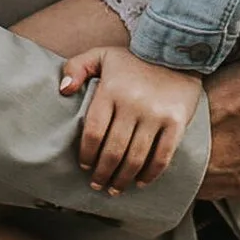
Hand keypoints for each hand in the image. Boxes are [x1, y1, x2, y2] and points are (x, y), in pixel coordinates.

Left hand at [60, 47, 203, 196]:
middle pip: (113, 151)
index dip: (87, 154)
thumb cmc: (133, 59)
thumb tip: (63, 90)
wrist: (176, 50)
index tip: (84, 166)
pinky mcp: (176, 122)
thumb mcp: (101, 54)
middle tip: (97, 185)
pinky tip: (140, 182)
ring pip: (136, 158)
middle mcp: (132, 104)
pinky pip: (162, 156)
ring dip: (123, 179)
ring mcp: (156, 115)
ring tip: (115, 189)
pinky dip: (150, 174)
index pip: (93, 132)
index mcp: (111, 90)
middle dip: (102, 173)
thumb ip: (76, 67)